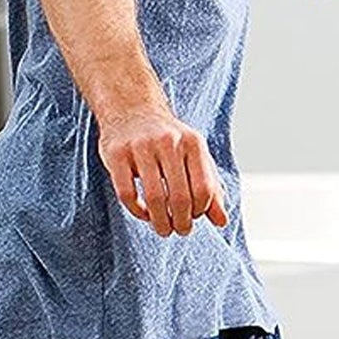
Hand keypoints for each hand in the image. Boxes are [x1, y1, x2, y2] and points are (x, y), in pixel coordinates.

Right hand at [96, 102, 229, 236]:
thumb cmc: (168, 139)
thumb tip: (221, 222)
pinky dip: (136, 211)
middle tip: (179, 230)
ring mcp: (141, 146)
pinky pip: (127, 194)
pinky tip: (143, 213)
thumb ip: (210, 187)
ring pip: (154, 198)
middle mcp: (168, 142)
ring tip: (163, 229)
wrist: (132, 108)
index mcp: (193, 143)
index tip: (194, 217)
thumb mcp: (195, 156)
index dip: (201, 211)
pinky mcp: (116, 154)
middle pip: (180, 198)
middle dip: (182, 222)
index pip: (204, 190)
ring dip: (160, 222)